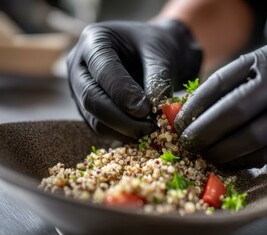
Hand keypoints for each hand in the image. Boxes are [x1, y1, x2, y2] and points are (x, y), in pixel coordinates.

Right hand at [67, 20, 201, 139]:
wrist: (155, 54)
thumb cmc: (157, 47)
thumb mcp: (161, 54)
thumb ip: (156, 79)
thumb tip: (149, 112)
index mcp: (94, 40)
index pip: (103, 70)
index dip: (123, 93)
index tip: (146, 110)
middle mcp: (79, 65)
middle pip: (91, 98)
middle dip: (121, 119)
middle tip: (150, 128)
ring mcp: (80, 89)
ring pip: (95, 119)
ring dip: (124, 131)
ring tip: (152, 131)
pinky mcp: (88, 109)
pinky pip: (101, 128)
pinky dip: (123, 135)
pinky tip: (144, 135)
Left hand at [175, 38, 266, 167]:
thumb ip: (242, 79)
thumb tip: (201, 107)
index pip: (221, 83)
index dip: (195, 105)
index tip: (179, 120)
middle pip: (235, 110)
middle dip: (205, 130)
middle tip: (186, 142)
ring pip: (253, 136)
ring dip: (223, 150)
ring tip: (203, 154)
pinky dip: (244, 159)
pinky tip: (227, 161)